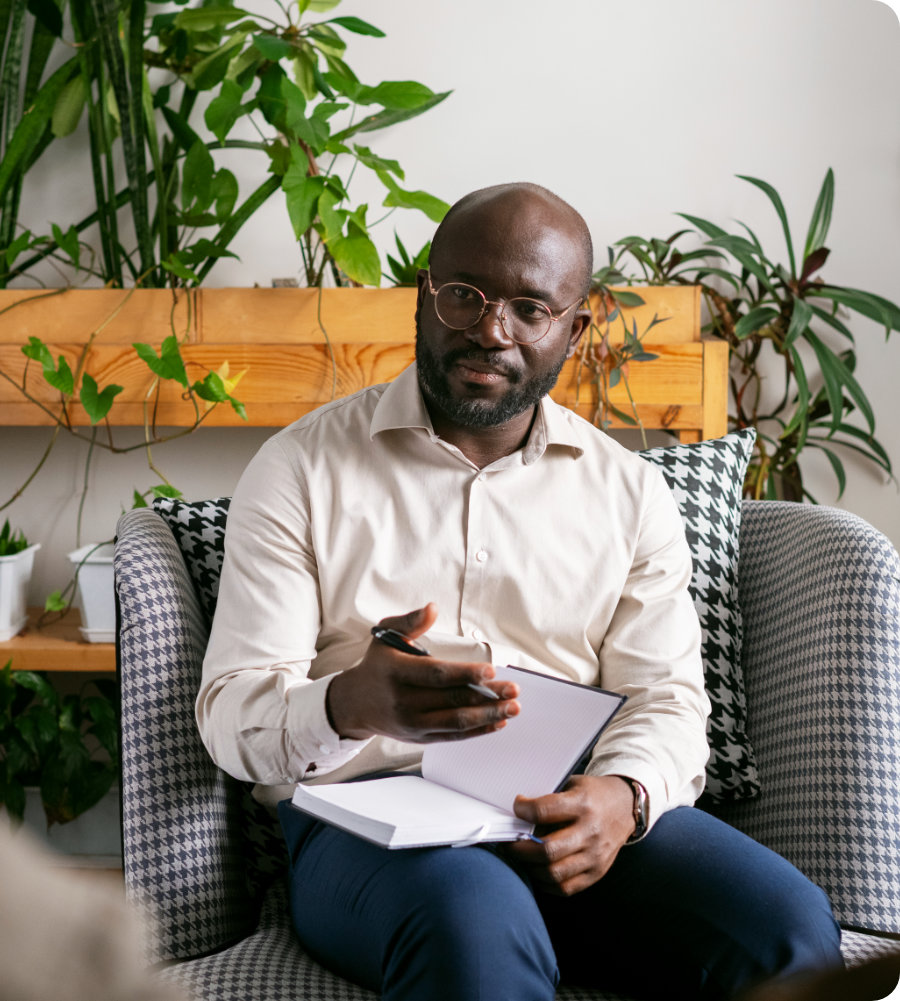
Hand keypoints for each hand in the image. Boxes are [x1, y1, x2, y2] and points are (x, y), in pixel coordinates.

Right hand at [326, 602, 519, 742]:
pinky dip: (478, 731)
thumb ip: (410, 622)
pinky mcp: (420, 738)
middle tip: (512, 690)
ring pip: (456, 722)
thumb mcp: (386, 636)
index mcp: (396, 673)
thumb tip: (432, 608)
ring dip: (488, 716)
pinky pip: (453, 736)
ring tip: (512, 708)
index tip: (490, 671)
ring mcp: (412, 723)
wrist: (355, 704)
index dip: (465, 674)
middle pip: (452, 699)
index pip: (436, 674)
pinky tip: (497, 722)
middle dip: (487, 695)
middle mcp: (404, 701)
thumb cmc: (377, 666)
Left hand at [507, 774, 635, 895]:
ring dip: (531, 868)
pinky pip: (566, 888)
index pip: (544, 811)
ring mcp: (595, 855)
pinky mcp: (597, 872)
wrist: (625, 806)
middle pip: (548, 850)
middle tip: (509, 844)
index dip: (523, 811)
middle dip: (520, 849)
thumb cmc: (593, 794)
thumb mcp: (573, 784)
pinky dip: (546, 883)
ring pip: (554, 873)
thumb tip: (518, 815)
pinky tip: (538, 871)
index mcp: (582, 804)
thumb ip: (550, 799)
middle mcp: (590, 831)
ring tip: (522, 859)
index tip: (517, 809)